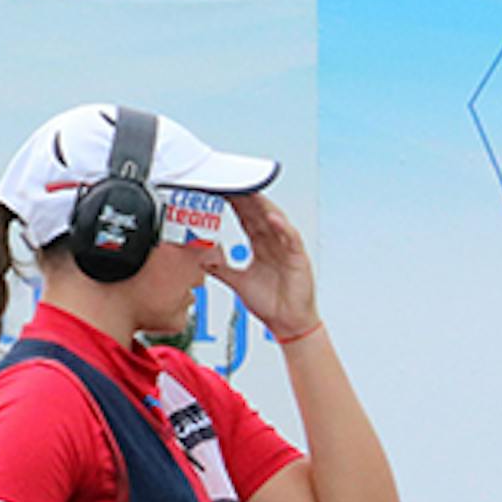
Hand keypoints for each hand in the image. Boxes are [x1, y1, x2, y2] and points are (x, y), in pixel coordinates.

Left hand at [204, 191, 318, 342]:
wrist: (287, 322)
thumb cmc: (270, 301)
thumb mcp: (237, 282)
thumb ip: (221, 268)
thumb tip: (203, 260)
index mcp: (261, 244)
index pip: (245, 216)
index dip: (233, 202)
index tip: (219, 188)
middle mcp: (274, 241)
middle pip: (258, 212)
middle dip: (245, 195)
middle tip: (231, 179)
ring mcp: (287, 247)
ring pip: (274, 220)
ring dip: (262, 205)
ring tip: (249, 190)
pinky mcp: (298, 258)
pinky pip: (290, 239)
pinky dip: (282, 227)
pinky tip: (272, 218)